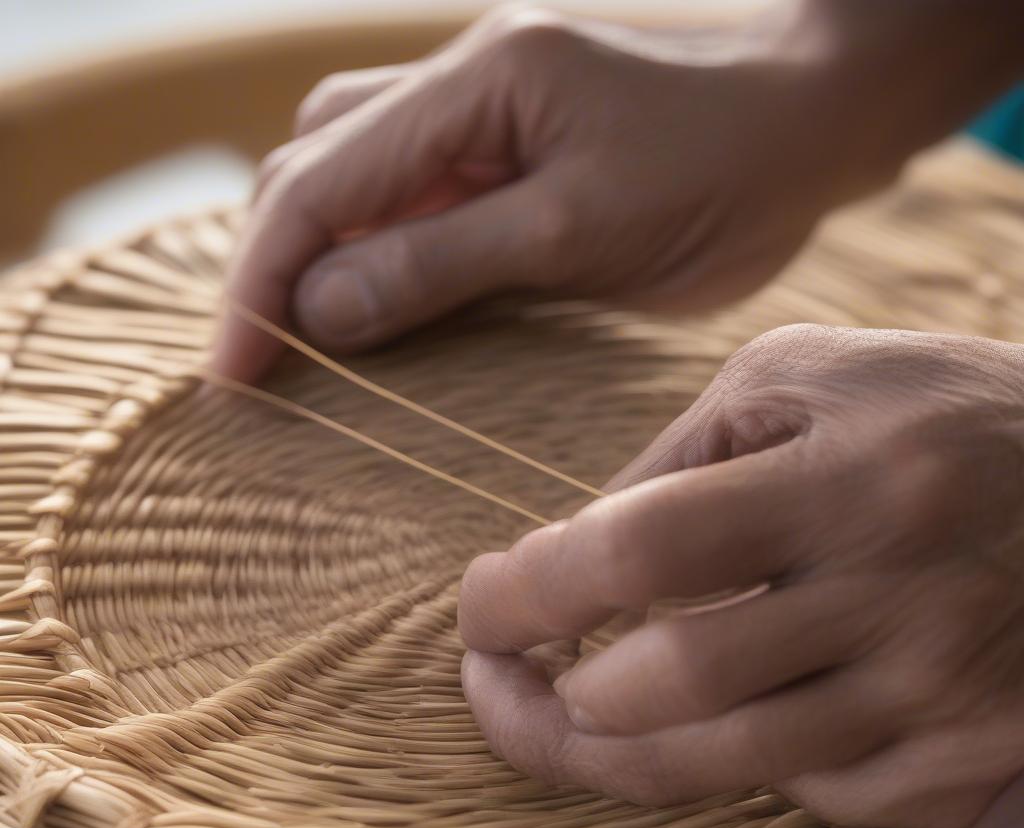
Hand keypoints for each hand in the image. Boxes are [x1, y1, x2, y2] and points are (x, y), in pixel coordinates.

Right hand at [212, 2, 873, 380]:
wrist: (809, 123)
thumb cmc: (722, 173)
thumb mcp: (581, 231)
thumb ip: (443, 262)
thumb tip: (318, 306)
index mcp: (476, 83)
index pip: (321, 182)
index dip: (260, 280)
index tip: (233, 374)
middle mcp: (460, 82)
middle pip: (314, 166)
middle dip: (271, 265)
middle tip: (258, 366)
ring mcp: (480, 110)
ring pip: (351, 174)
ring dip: (315, 254)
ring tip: (299, 340)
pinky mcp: (506, 146)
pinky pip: (409, 195)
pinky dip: (373, 250)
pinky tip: (370, 301)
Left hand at [459, 324, 1023, 827]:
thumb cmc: (940, 414)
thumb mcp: (807, 377)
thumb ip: (678, 458)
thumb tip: (571, 551)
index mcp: (850, 478)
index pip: (639, 552)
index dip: (529, 590)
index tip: (479, 604)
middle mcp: (897, 601)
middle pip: (666, 689)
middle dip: (544, 699)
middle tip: (498, 672)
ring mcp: (938, 700)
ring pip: (719, 767)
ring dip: (605, 749)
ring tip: (559, 707)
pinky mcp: (961, 765)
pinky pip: (807, 795)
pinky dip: (738, 760)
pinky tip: (734, 711)